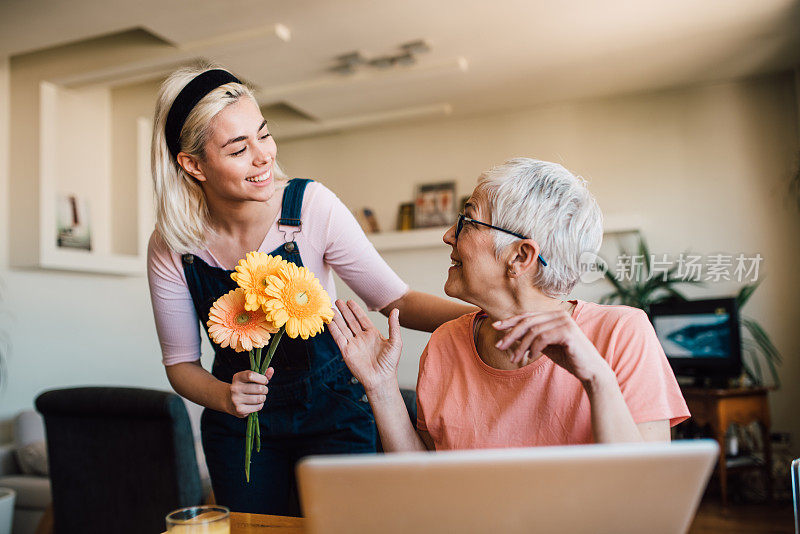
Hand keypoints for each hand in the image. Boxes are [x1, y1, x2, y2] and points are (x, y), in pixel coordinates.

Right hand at [228, 368, 273, 417]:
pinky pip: (257, 407)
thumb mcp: (251, 379)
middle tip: (263, 390)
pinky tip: (256, 403)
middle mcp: (235, 388)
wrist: (231, 401)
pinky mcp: (239, 409)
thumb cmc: (245, 387)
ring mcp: (236, 399)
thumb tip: (271, 369)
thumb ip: (262, 375)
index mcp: (237, 377)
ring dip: (263, 398)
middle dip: (265, 389)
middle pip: (258, 388)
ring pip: (259, 398)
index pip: (251, 375)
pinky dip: (260, 405)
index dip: (262, 378)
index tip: (264, 381)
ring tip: (260, 397)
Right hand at [329, 299, 401, 393]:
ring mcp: (353, 344)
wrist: (381, 379)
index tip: (349, 301)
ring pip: (343, 328)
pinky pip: (338, 338)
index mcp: (372, 334)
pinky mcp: (346, 352)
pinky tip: (330, 321)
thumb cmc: (390, 363)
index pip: (362, 319)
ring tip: (331, 308)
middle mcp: (361, 338)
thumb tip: (396, 310)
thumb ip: (394, 326)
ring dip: (337, 319)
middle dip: (344, 311)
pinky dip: (333, 329)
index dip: (355, 310)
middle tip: (338, 300)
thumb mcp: (395, 342)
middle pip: (350, 322)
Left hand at [493, 310, 609, 384]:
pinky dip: (533, 348)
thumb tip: (509, 335)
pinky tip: (531, 357)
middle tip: (499, 346)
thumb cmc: (568, 357)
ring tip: (515, 358)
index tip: (495, 327)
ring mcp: (565, 322)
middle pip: (528, 321)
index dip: (510, 321)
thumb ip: (531, 338)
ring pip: (533, 331)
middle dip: (511, 334)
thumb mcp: (545, 346)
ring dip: (520, 346)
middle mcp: (560, 315)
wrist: (590, 370)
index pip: (528, 316)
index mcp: (554, 315)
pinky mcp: (568, 332)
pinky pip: (542, 338)